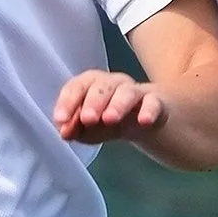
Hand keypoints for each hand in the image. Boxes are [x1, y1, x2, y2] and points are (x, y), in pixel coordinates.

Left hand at [53, 70, 168, 144]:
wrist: (149, 119)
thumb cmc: (112, 121)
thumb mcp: (90, 129)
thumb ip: (75, 129)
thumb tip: (63, 131)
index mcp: (93, 88)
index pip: (79, 87)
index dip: (68, 101)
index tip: (61, 119)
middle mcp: (114, 85)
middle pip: (102, 86)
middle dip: (92, 102)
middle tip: (88, 119)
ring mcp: (136, 94)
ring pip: (127, 92)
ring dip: (117, 104)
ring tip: (110, 119)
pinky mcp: (156, 104)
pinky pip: (153, 104)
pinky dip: (149, 111)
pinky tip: (144, 121)